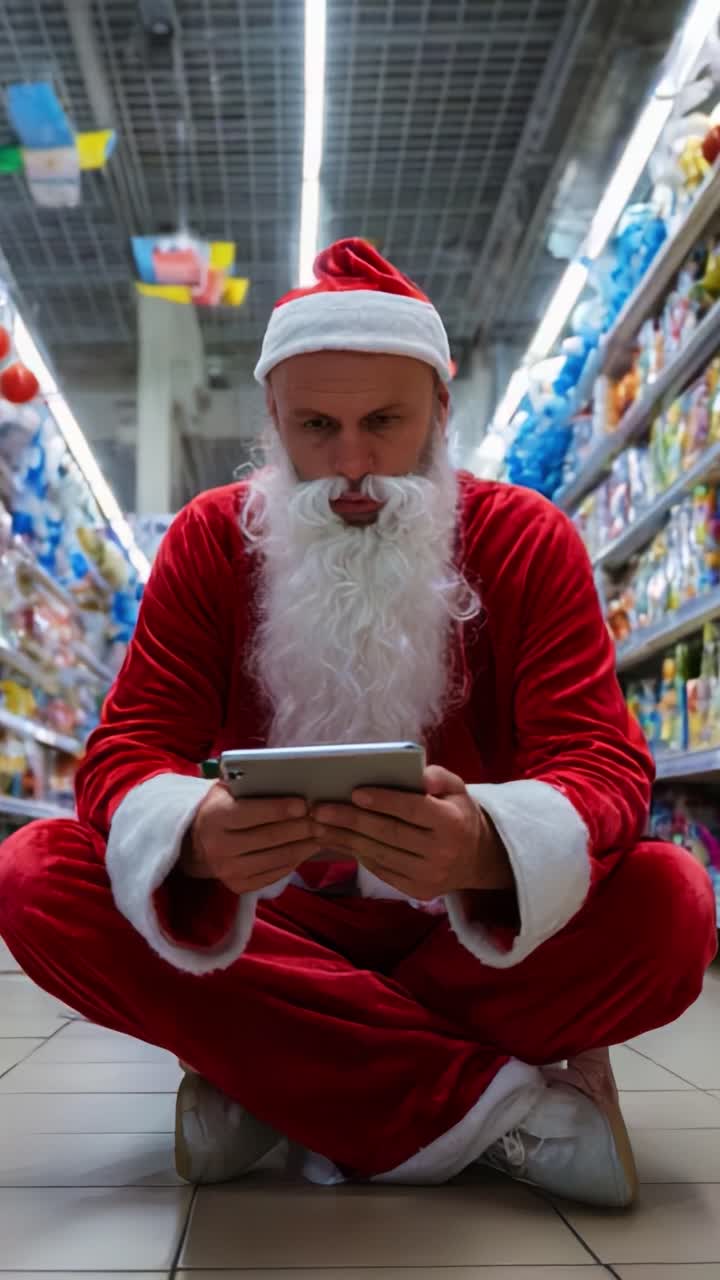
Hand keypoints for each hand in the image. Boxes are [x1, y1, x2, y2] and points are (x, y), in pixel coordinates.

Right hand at [181, 783, 321, 894]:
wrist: (196, 844)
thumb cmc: (220, 808)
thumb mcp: (225, 790)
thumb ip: (248, 785)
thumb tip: (288, 780)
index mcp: (214, 817)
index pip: (252, 813)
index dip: (280, 809)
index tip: (304, 804)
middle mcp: (218, 847)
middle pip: (269, 837)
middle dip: (300, 827)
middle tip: (320, 819)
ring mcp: (227, 870)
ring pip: (276, 858)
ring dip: (303, 846)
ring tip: (320, 834)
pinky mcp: (238, 886)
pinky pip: (273, 874)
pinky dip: (293, 862)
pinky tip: (306, 849)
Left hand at [311, 765, 513, 900]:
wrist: (475, 858)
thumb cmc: (457, 814)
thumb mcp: (458, 789)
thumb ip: (438, 777)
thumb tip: (419, 776)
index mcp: (452, 823)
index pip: (413, 810)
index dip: (384, 801)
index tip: (355, 792)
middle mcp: (441, 852)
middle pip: (390, 834)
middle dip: (351, 821)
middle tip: (320, 809)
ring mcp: (428, 876)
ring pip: (380, 854)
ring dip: (345, 839)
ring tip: (319, 825)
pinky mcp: (416, 891)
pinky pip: (380, 870)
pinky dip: (356, 854)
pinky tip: (338, 840)